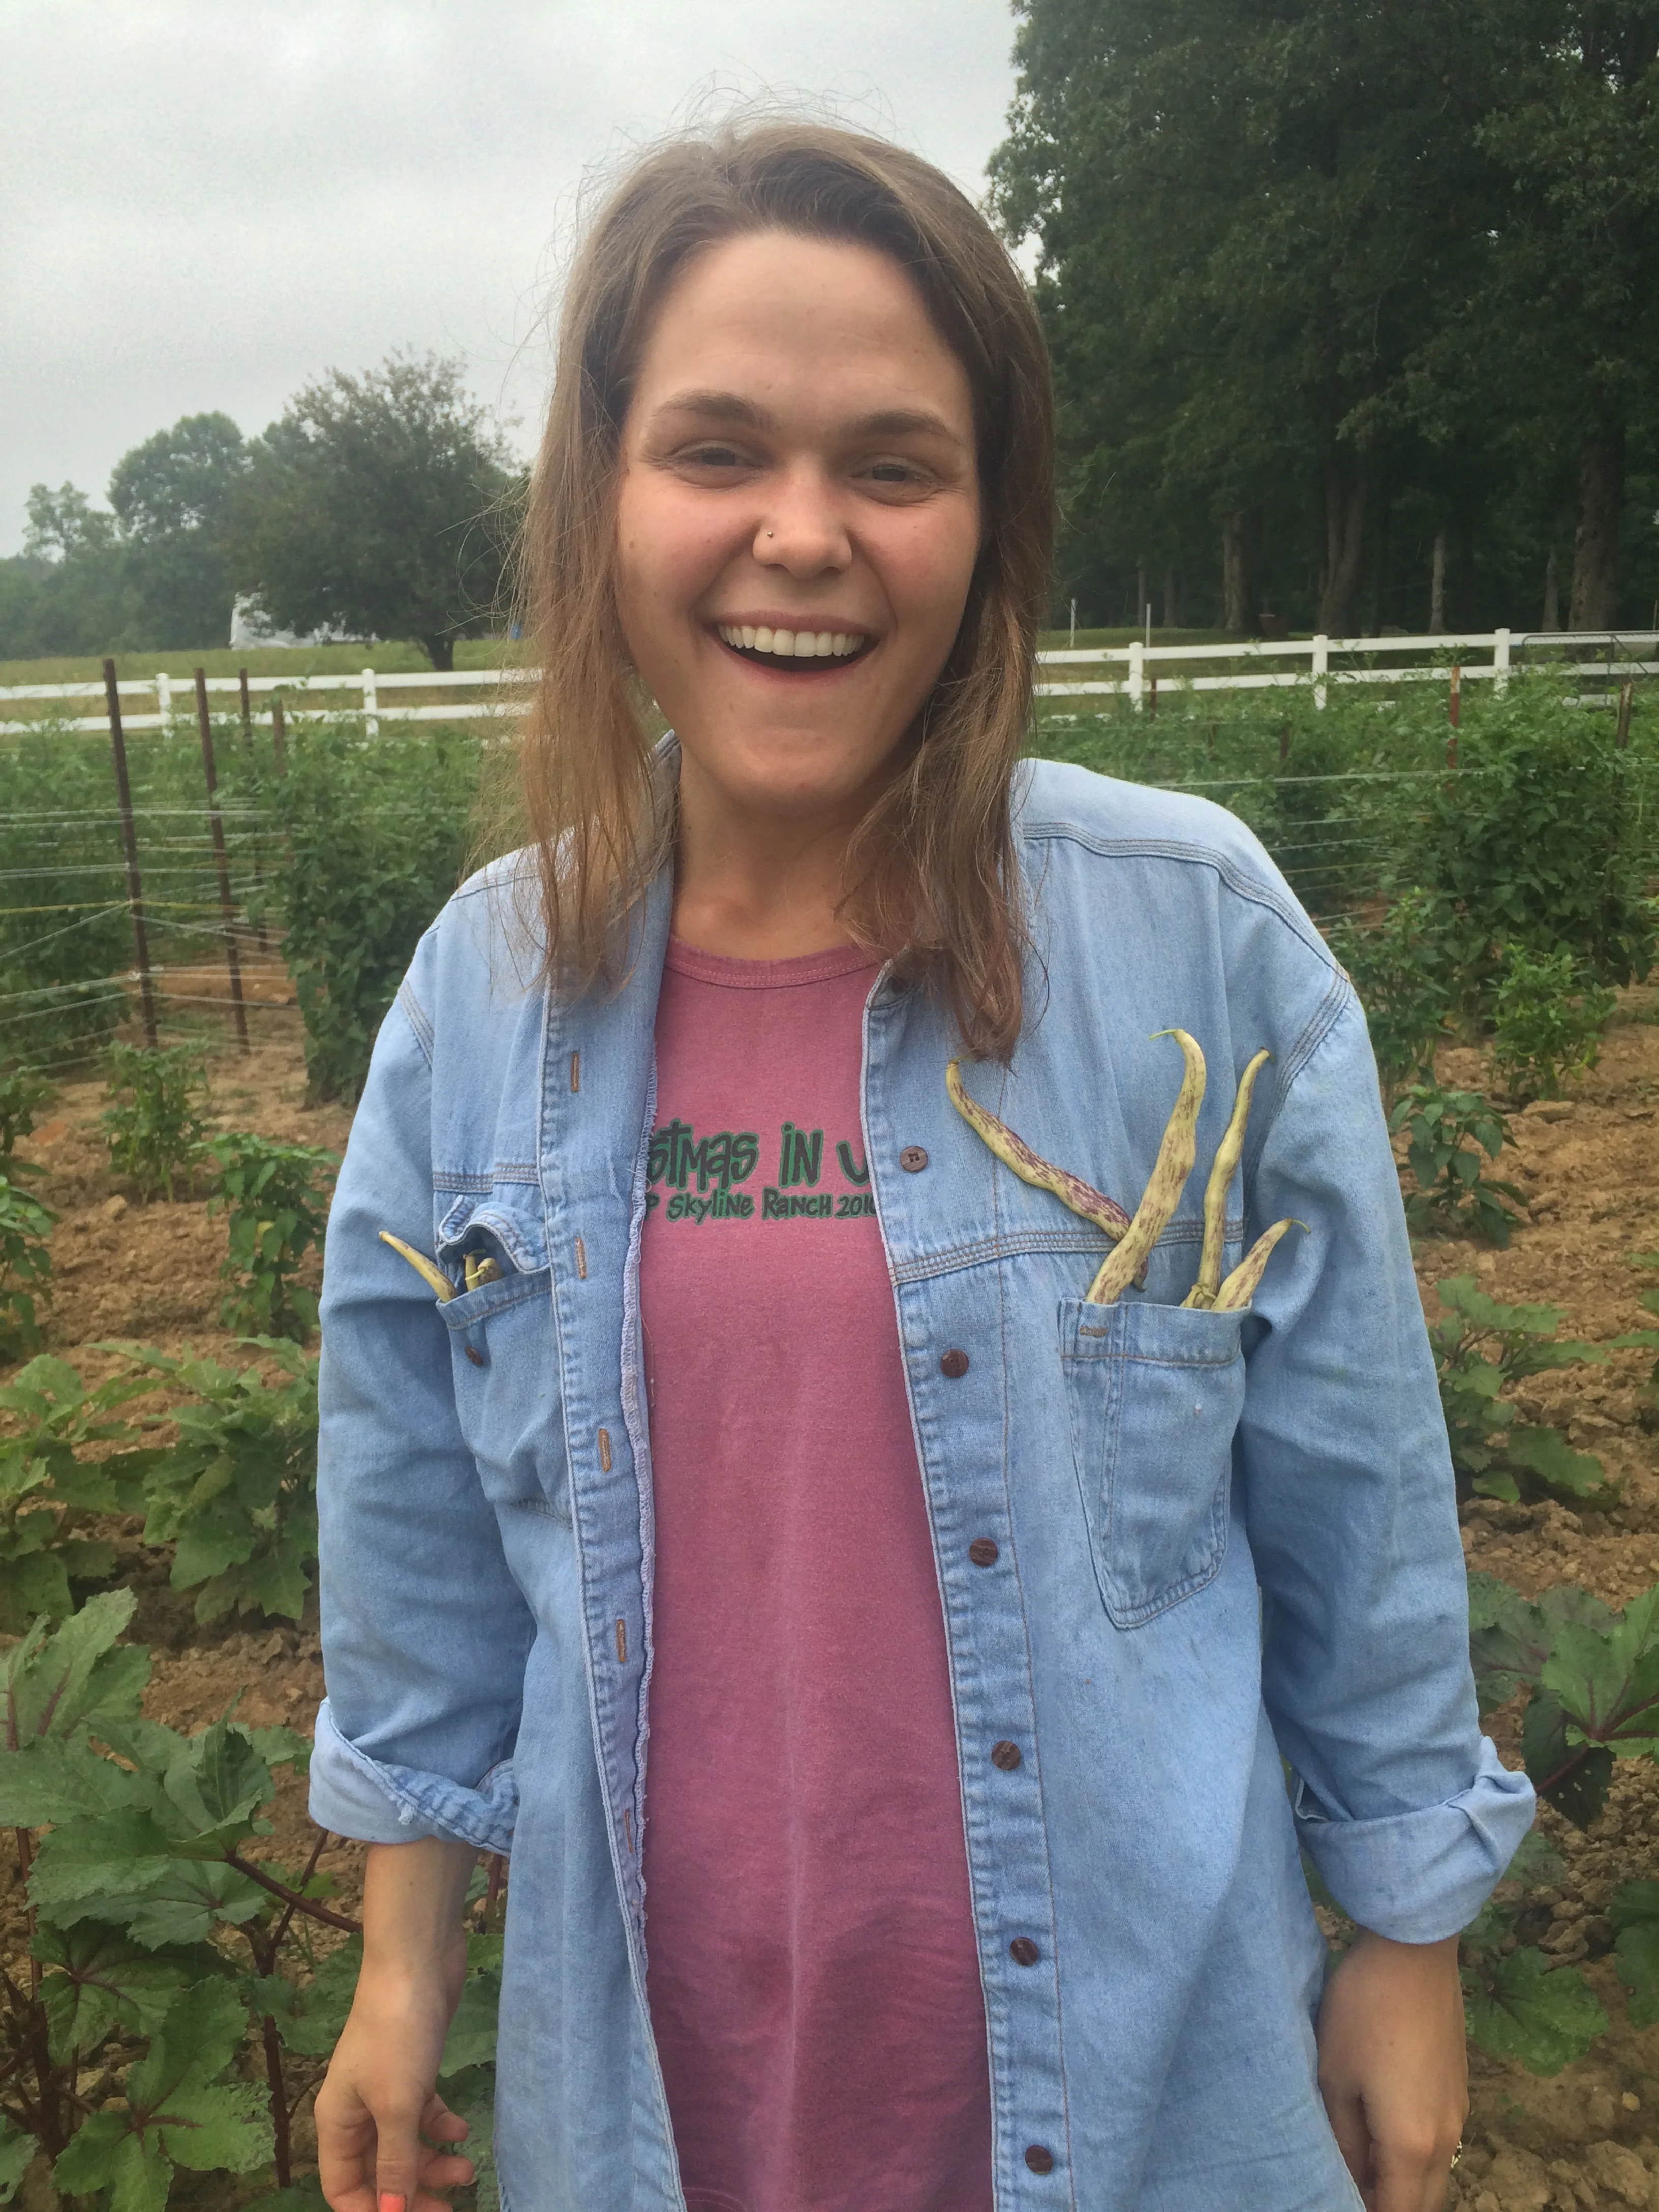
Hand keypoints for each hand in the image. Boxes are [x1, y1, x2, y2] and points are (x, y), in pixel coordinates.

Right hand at [314, 1957, 474, 2211]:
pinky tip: (461, 2129)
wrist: (418, 1962)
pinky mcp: (412, 2069)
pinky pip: (422, 2115)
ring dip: (433, 2162)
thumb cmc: (397, 2034)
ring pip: (404, 2145)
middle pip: (378, 2172)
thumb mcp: (396, 2105)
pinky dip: (440, 2126)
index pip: (343, 2187)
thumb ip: (394, 2163)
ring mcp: (384, 2089)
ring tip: (467, 2168)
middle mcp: (356, 2110)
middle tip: (451, 2206)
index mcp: (336, 2122)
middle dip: (411, 2193)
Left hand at [1316, 1927, 1466, 2211]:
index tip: (1337, 2202)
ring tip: (1361, 2168)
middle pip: (1424, 2203)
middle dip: (1390, 2205)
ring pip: (1436, 2175)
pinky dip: (1416, 2157)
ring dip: (1405, 2183)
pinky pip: (1441, 2144)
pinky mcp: (1459, 2088)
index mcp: (1413, 2145)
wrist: (1413, 1951)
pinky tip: (1384, 2135)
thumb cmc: (1364, 2011)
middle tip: (1349, 2191)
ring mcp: (1459, 2113)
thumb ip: (1344, 2139)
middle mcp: (1446, 2140)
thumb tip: (1348, 2178)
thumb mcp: (1336, 2077)